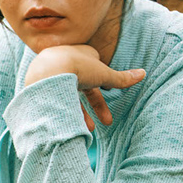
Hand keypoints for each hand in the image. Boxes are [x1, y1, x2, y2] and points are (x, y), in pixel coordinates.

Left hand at [23, 44, 144, 129]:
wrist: (46, 74)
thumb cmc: (77, 69)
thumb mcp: (103, 74)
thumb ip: (121, 78)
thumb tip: (143, 74)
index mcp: (80, 52)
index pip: (95, 66)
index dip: (102, 80)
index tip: (108, 90)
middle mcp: (65, 59)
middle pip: (84, 84)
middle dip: (96, 105)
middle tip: (106, 122)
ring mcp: (50, 71)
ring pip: (69, 93)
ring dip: (80, 112)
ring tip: (87, 129)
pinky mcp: (39, 83)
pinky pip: (55, 98)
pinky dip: (64, 111)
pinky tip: (69, 124)